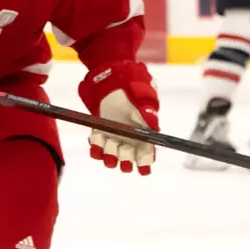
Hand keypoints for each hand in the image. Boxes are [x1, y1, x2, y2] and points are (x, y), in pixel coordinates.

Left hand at [79, 60, 159, 174]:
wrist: (113, 80)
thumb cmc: (133, 88)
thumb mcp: (144, 98)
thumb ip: (148, 113)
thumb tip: (154, 126)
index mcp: (144, 134)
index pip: (147, 156)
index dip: (145, 164)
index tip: (142, 167)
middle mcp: (130, 139)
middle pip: (128, 160)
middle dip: (126, 159)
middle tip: (123, 149)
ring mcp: (114, 137)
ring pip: (111, 158)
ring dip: (110, 155)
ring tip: (109, 143)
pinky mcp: (100, 133)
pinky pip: (96, 149)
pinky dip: (95, 148)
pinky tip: (96, 140)